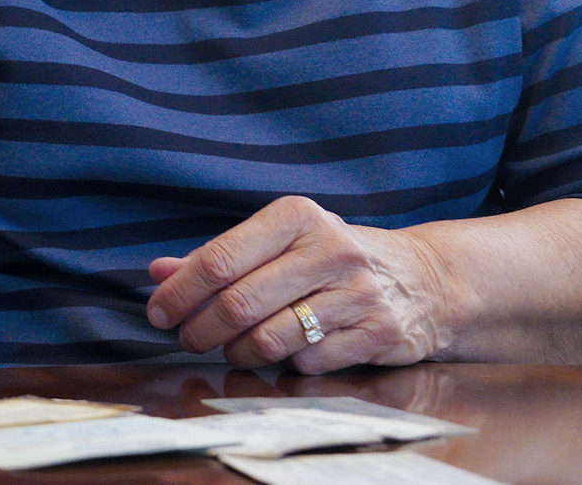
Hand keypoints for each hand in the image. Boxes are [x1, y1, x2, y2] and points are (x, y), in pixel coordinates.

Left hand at [144, 195, 454, 372]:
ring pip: (270, 339)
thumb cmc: (330, 258)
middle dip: (201, 330)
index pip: (220, 259)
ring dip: (238, 353)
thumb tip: (157, 273)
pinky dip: (284, 364)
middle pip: (239, 304)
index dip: (180, 292)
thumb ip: (218, 257)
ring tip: (232, 348)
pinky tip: (284, 352)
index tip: (159, 313)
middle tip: (189, 339)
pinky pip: (307, 362)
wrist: (424, 279)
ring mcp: (358, 292)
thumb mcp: (278, 242)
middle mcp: (330, 249)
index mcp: (297, 216)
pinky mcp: (378, 332)